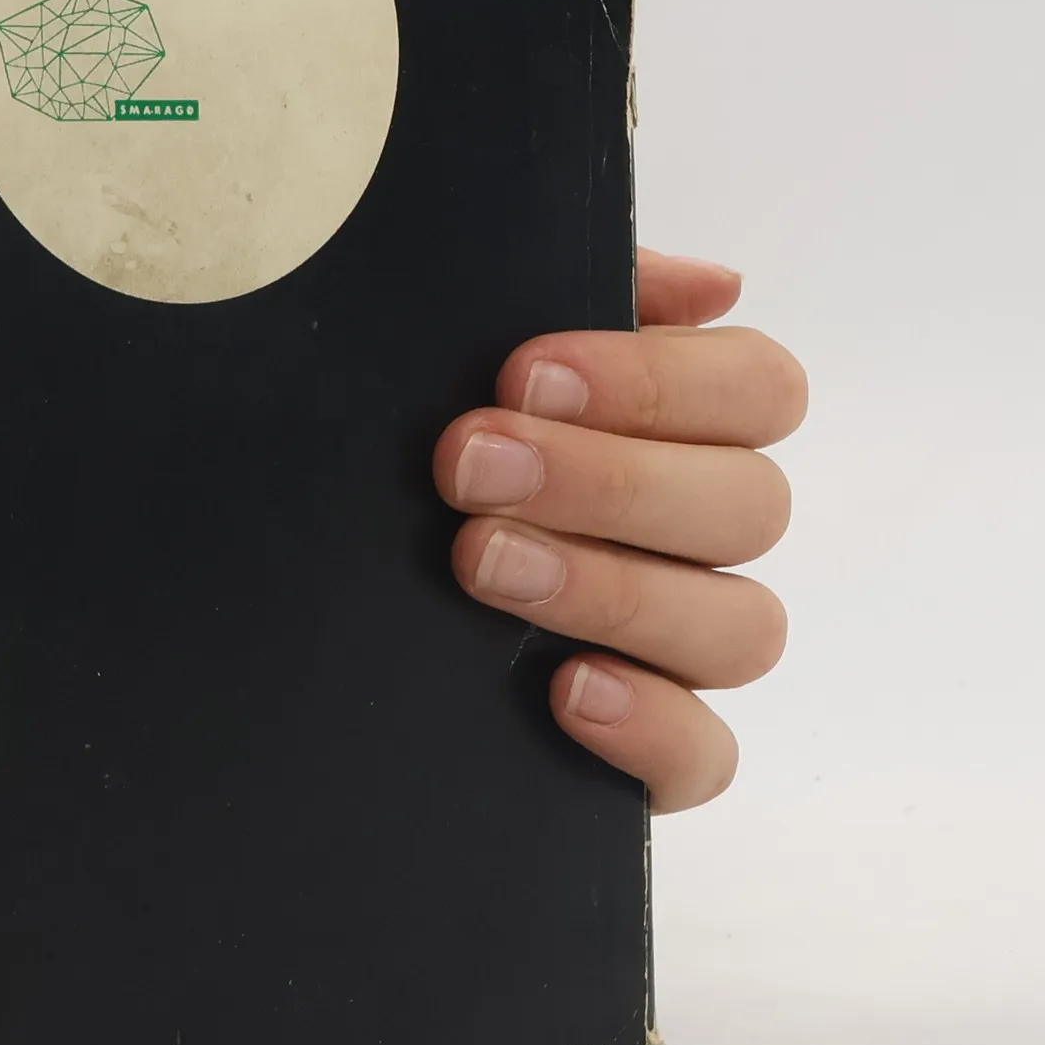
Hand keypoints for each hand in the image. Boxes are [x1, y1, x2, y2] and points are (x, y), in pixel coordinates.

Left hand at [432, 252, 805, 812]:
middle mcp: (697, 542)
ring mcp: (680, 653)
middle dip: (607, 480)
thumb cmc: (407, 455)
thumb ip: (575, 294)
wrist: (284, 607)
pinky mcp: (650, 756)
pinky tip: (566, 690)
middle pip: (750, 506)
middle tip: (467, 466)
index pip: (760, 392)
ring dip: (614, 589)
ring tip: (482, 565)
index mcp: (682, 433)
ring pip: (740, 629)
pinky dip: (653, 726)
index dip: (663, 381)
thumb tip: (713, 286)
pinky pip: (706, 757)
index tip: (527, 374)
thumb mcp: (464, 355)